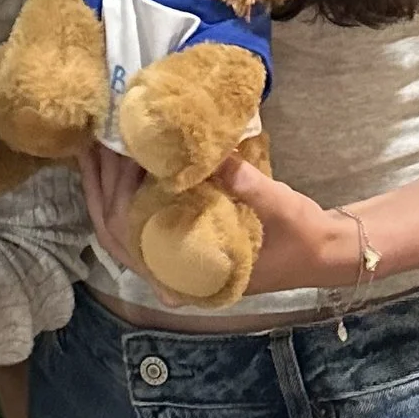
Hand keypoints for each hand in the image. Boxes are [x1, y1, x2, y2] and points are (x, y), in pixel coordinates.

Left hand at [80, 143, 365, 299]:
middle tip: (96, 140)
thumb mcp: (278, 206)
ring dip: (105, 190)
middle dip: (100, 186)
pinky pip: (138, 224)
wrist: (322, 252)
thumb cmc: (300, 236)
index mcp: (193, 275)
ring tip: (97, 147)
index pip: (133, 242)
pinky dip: (123, 197)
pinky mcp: (181, 247)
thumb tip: (212, 155)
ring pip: (120, 230)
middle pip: (115, 234)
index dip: (117, 198)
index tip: (118, 156)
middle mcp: (176, 276)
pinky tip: (121, 167)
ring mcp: (175, 264)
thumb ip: (245, 185)